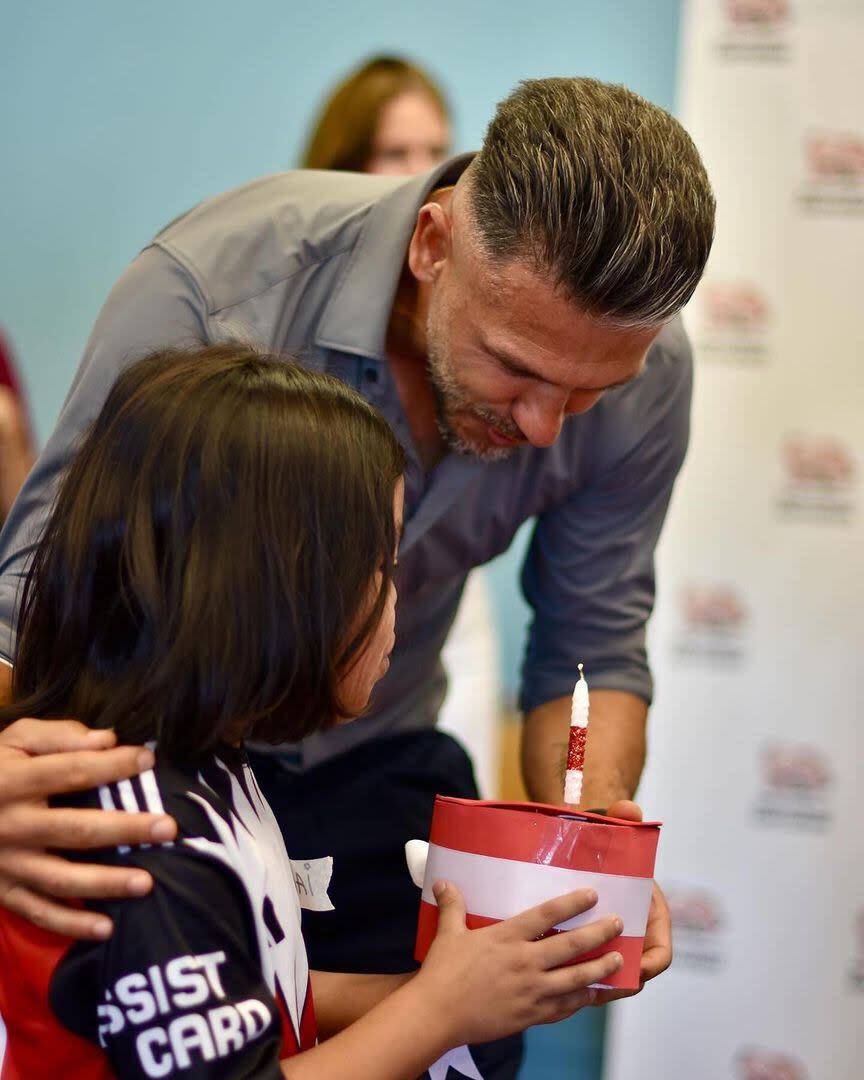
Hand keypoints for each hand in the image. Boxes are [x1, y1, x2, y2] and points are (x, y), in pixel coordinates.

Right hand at [0, 718, 176, 938]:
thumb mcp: (15, 740)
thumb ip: (59, 736)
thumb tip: (109, 739)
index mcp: (15, 781)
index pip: (71, 771)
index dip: (112, 765)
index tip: (149, 761)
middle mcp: (12, 825)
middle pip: (76, 829)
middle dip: (126, 830)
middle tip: (168, 828)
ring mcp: (7, 864)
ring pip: (61, 878)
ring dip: (106, 883)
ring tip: (147, 883)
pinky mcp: (4, 892)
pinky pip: (39, 913)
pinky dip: (71, 923)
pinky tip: (107, 928)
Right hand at [416, 883, 623, 1045]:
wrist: (437, 1015)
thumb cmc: (442, 973)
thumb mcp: (448, 934)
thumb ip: (453, 907)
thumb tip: (443, 882)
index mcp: (506, 938)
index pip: (546, 915)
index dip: (572, 903)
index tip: (593, 894)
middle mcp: (524, 962)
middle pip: (570, 946)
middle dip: (598, 934)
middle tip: (618, 924)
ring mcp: (530, 991)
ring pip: (575, 979)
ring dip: (599, 969)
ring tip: (619, 960)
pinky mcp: (530, 1015)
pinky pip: (563, 1007)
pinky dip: (581, 1001)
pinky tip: (592, 995)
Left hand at [590, 799, 671, 1004]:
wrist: (579, 845)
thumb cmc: (600, 841)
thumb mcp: (611, 830)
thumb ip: (623, 818)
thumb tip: (629, 809)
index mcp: (650, 914)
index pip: (661, 954)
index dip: (649, 967)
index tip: (631, 972)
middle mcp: (633, 933)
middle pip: (633, 973)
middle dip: (617, 985)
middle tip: (594, 991)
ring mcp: (612, 942)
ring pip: (609, 976)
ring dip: (594, 986)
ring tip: (573, 992)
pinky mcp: (590, 946)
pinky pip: (589, 971)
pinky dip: (577, 979)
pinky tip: (556, 984)